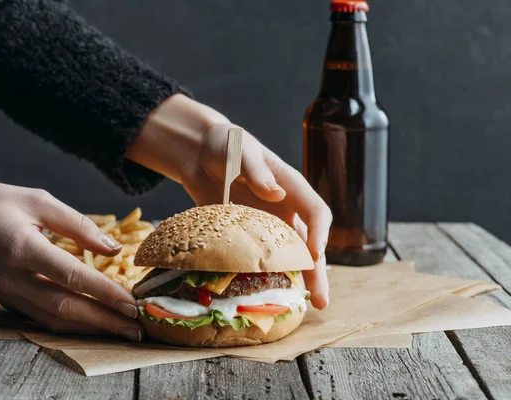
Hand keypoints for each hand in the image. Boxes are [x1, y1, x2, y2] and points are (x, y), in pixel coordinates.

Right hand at [0, 174, 141, 340]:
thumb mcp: (38, 201)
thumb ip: (78, 225)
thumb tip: (114, 248)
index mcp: (24, 248)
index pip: (73, 277)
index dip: (105, 292)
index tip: (132, 303)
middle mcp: (14, 278)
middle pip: (66, 308)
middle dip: (105, 321)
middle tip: (136, 329)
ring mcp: (6, 292)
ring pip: (54, 319)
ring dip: (90, 328)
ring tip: (119, 330)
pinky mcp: (4, 298)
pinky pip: (40, 318)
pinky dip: (68, 324)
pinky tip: (89, 323)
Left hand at [181, 124, 331, 308]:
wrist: (199, 154)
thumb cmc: (224, 145)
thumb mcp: (239, 151)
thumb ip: (256, 170)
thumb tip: (275, 193)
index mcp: (291, 187)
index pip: (316, 212)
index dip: (320, 233)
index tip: (315, 254)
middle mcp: (286, 209)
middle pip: (309, 244)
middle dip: (317, 272)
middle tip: (320, 301)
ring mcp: (268, 225)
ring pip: (289, 258)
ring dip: (297, 281)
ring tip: (303, 308)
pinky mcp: (248, 236)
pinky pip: (261, 259)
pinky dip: (267, 277)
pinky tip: (267, 297)